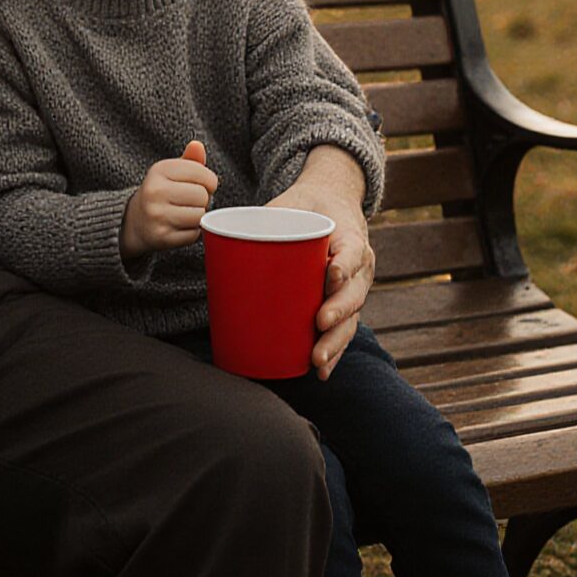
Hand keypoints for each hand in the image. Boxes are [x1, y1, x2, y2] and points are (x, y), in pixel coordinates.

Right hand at [120, 140, 219, 258]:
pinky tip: (178, 227)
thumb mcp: (171, 173)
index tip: (199, 185)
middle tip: (189, 202)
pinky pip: (193, 235)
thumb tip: (197, 146)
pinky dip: (191, 233)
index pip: (204, 175)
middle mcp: (155, 191)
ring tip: (184, 214)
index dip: (209, 183)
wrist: (133, 221)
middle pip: (203, 196)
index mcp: (159, 170)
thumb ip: (189, 160)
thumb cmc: (160, 193)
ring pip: (199, 216)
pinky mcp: (161, 237)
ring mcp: (157, 215)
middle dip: (202, 201)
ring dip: (198, 217)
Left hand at [268, 184, 374, 379]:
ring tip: (317, 360)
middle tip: (320, 324)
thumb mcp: (289, 205)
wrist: (329, 206)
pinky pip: (341, 331)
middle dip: (338, 313)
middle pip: (354, 295)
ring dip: (335, 343)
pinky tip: (320, 372)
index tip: (332, 275)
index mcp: (349, 239)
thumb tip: (219, 234)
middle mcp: (357, 269)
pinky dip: (333, 353)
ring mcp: (352, 291)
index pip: (351, 253)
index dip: (344, 266)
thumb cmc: (304, 209)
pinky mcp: (341, 307)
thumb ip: (264, 221)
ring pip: (350, 320)